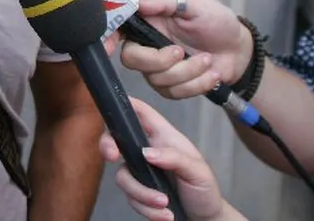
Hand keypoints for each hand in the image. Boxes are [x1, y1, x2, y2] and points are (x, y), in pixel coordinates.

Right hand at [100, 97, 234, 220]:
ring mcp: (140, 172)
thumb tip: (147, 153)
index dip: (125, 104)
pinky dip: (147, 209)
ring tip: (164, 204)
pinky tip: (165, 215)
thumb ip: (175, 158)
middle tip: (113, 156)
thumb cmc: (204, 190)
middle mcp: (147, 151)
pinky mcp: (138, 193)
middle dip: (108, 145)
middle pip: (116, 138)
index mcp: (163, 137)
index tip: (114, 112)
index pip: (140, 112)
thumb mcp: (198, 171)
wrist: (204, 219)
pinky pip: (130, 198)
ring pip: (122, 176)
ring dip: (142, 194)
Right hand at [119, 0, 252, 99]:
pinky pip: (175, 93)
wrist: (240, 49)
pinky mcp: (173, 88)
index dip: (107, 39)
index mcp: (148, 23)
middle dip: (158, 60)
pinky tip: (212, 74)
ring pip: (157, 80)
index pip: (118, 30)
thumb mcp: (194, 4)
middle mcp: (147, 46)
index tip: (107, 47)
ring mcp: (159, 69)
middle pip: (132, 60)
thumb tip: (137, 2)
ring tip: (208, 61)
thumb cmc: (216, 21)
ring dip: (188, 72)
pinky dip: (197, 84)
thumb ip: (165, 2)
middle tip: (181, 52)